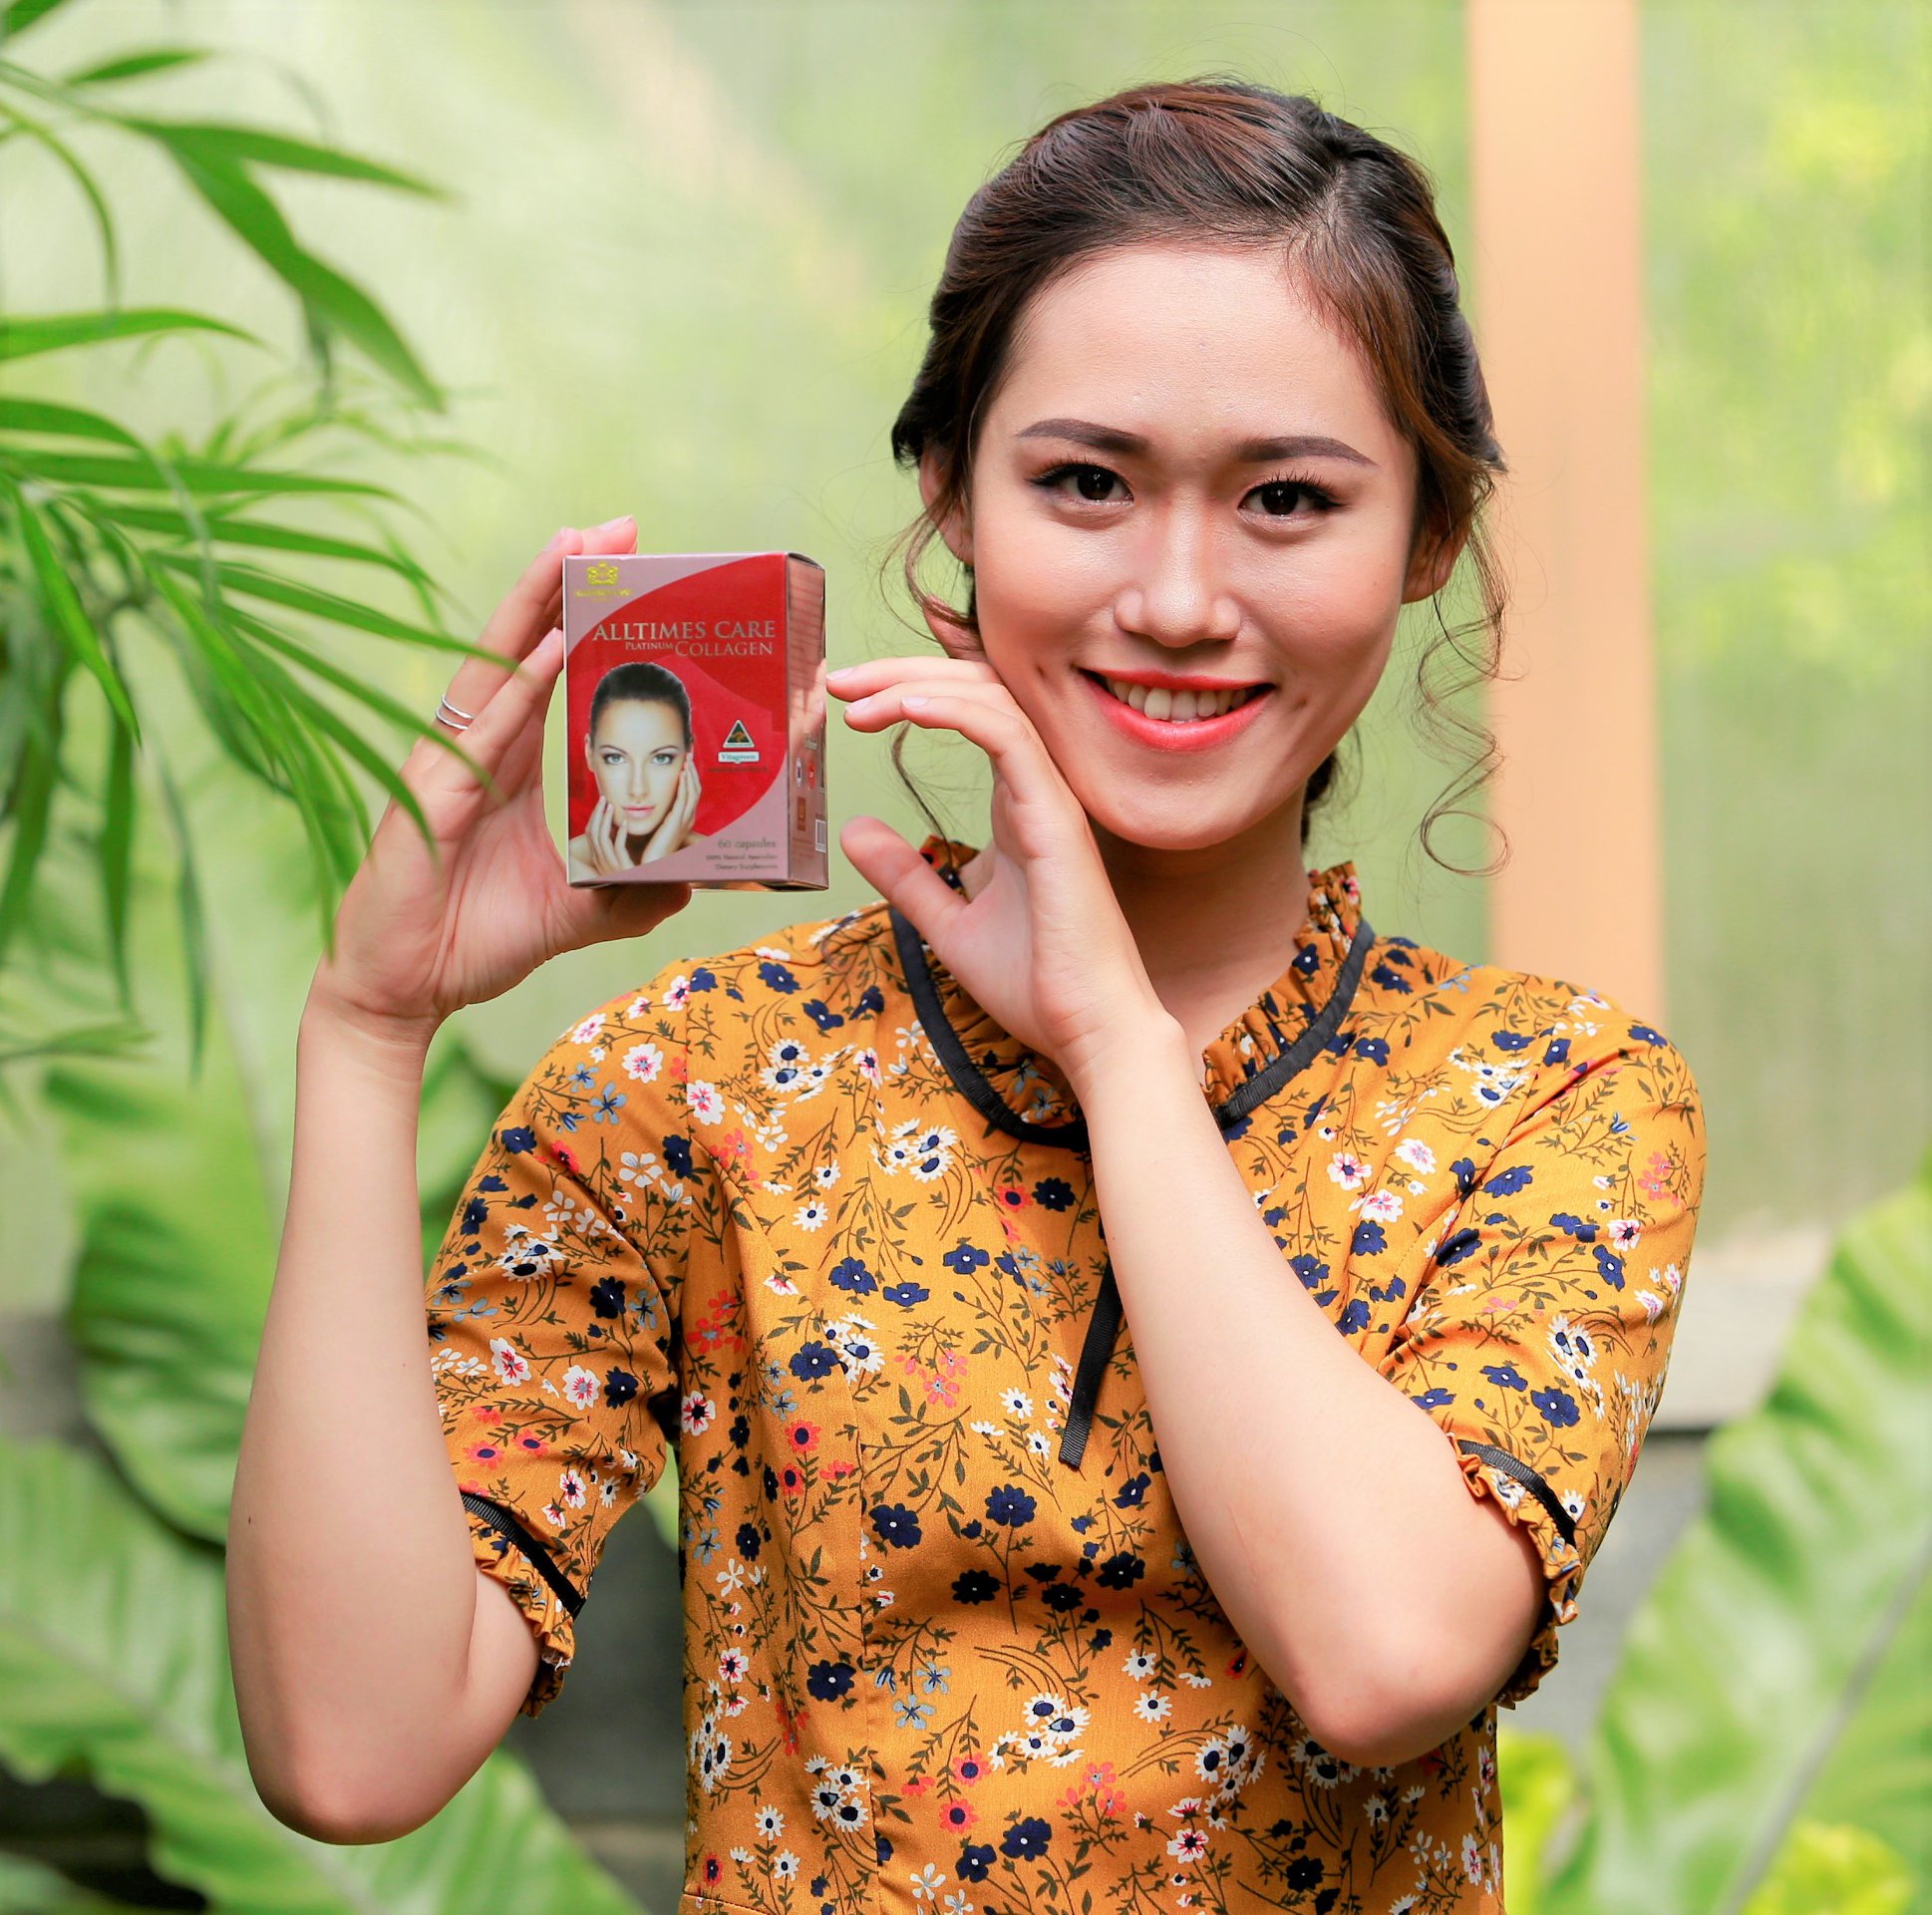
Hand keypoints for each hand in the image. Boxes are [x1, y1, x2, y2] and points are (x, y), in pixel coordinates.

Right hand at [307, 515, 691, 1045]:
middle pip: (524, 644)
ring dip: (539, 600)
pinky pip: (484, 729)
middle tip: (618, 525)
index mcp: (508, 765)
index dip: (584, 615)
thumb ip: (632, 892)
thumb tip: (695, 878)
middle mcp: (478, 750)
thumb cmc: (476, 940)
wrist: (406, 992)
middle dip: (566, 579)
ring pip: (497, 664)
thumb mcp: (576, 911)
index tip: (630, 566)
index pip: (549, 670)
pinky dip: (518, 681)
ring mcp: (450, 765)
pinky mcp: (432, 796)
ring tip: (579, 542)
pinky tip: (551, 639)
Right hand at [580, 795, 640, 876]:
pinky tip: (625, 823)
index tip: (601, 803)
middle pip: (593, 833)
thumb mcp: (621, 856)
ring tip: (612, 806)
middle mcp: (601, 861)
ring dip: (606, 820)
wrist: (643, 888)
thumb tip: (615, 824)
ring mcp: (610, 865)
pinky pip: (618, 848)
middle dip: (597, 814)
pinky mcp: (622, 868)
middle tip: (604, 798)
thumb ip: (616, 842)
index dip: (594, 817)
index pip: (590, 833)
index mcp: (598, 857)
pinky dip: (620, 834)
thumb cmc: (634, 871)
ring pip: (602, 839)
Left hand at [639, 754, 701, 860]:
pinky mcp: (678, 822)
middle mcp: (688, 818)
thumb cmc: (651, 849)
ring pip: (693, 791)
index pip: (691, 792)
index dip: (689, 776)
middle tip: (688, 754)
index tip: (684, 762)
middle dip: (692, 770)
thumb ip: (656, 814)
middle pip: (695, 788)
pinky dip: (685, 784)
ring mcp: (685, 820)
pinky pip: (685, 799)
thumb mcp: (656, 827)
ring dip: (690, 773)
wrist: (653, 865)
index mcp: (684, 818)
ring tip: (687, 759)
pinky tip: (682, 773)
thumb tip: (646, 801)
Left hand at [826, 649, 1170, 1090]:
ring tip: (856, 698)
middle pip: (975, 691)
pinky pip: (1009, 738)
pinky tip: (907, 708)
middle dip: (900, 674)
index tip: (846, 699)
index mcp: (1017, 804)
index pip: (969, 713)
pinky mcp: (1056, 820)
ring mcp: (1049, 799)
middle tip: (837, 681)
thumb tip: (856, 831)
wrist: (1087, 1030)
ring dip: (916, 687)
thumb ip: (907, 875)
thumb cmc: (1036, 982)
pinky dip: (957, 712)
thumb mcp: (946, 922)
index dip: (909, 690)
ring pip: (991, 702)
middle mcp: (1036, 789)